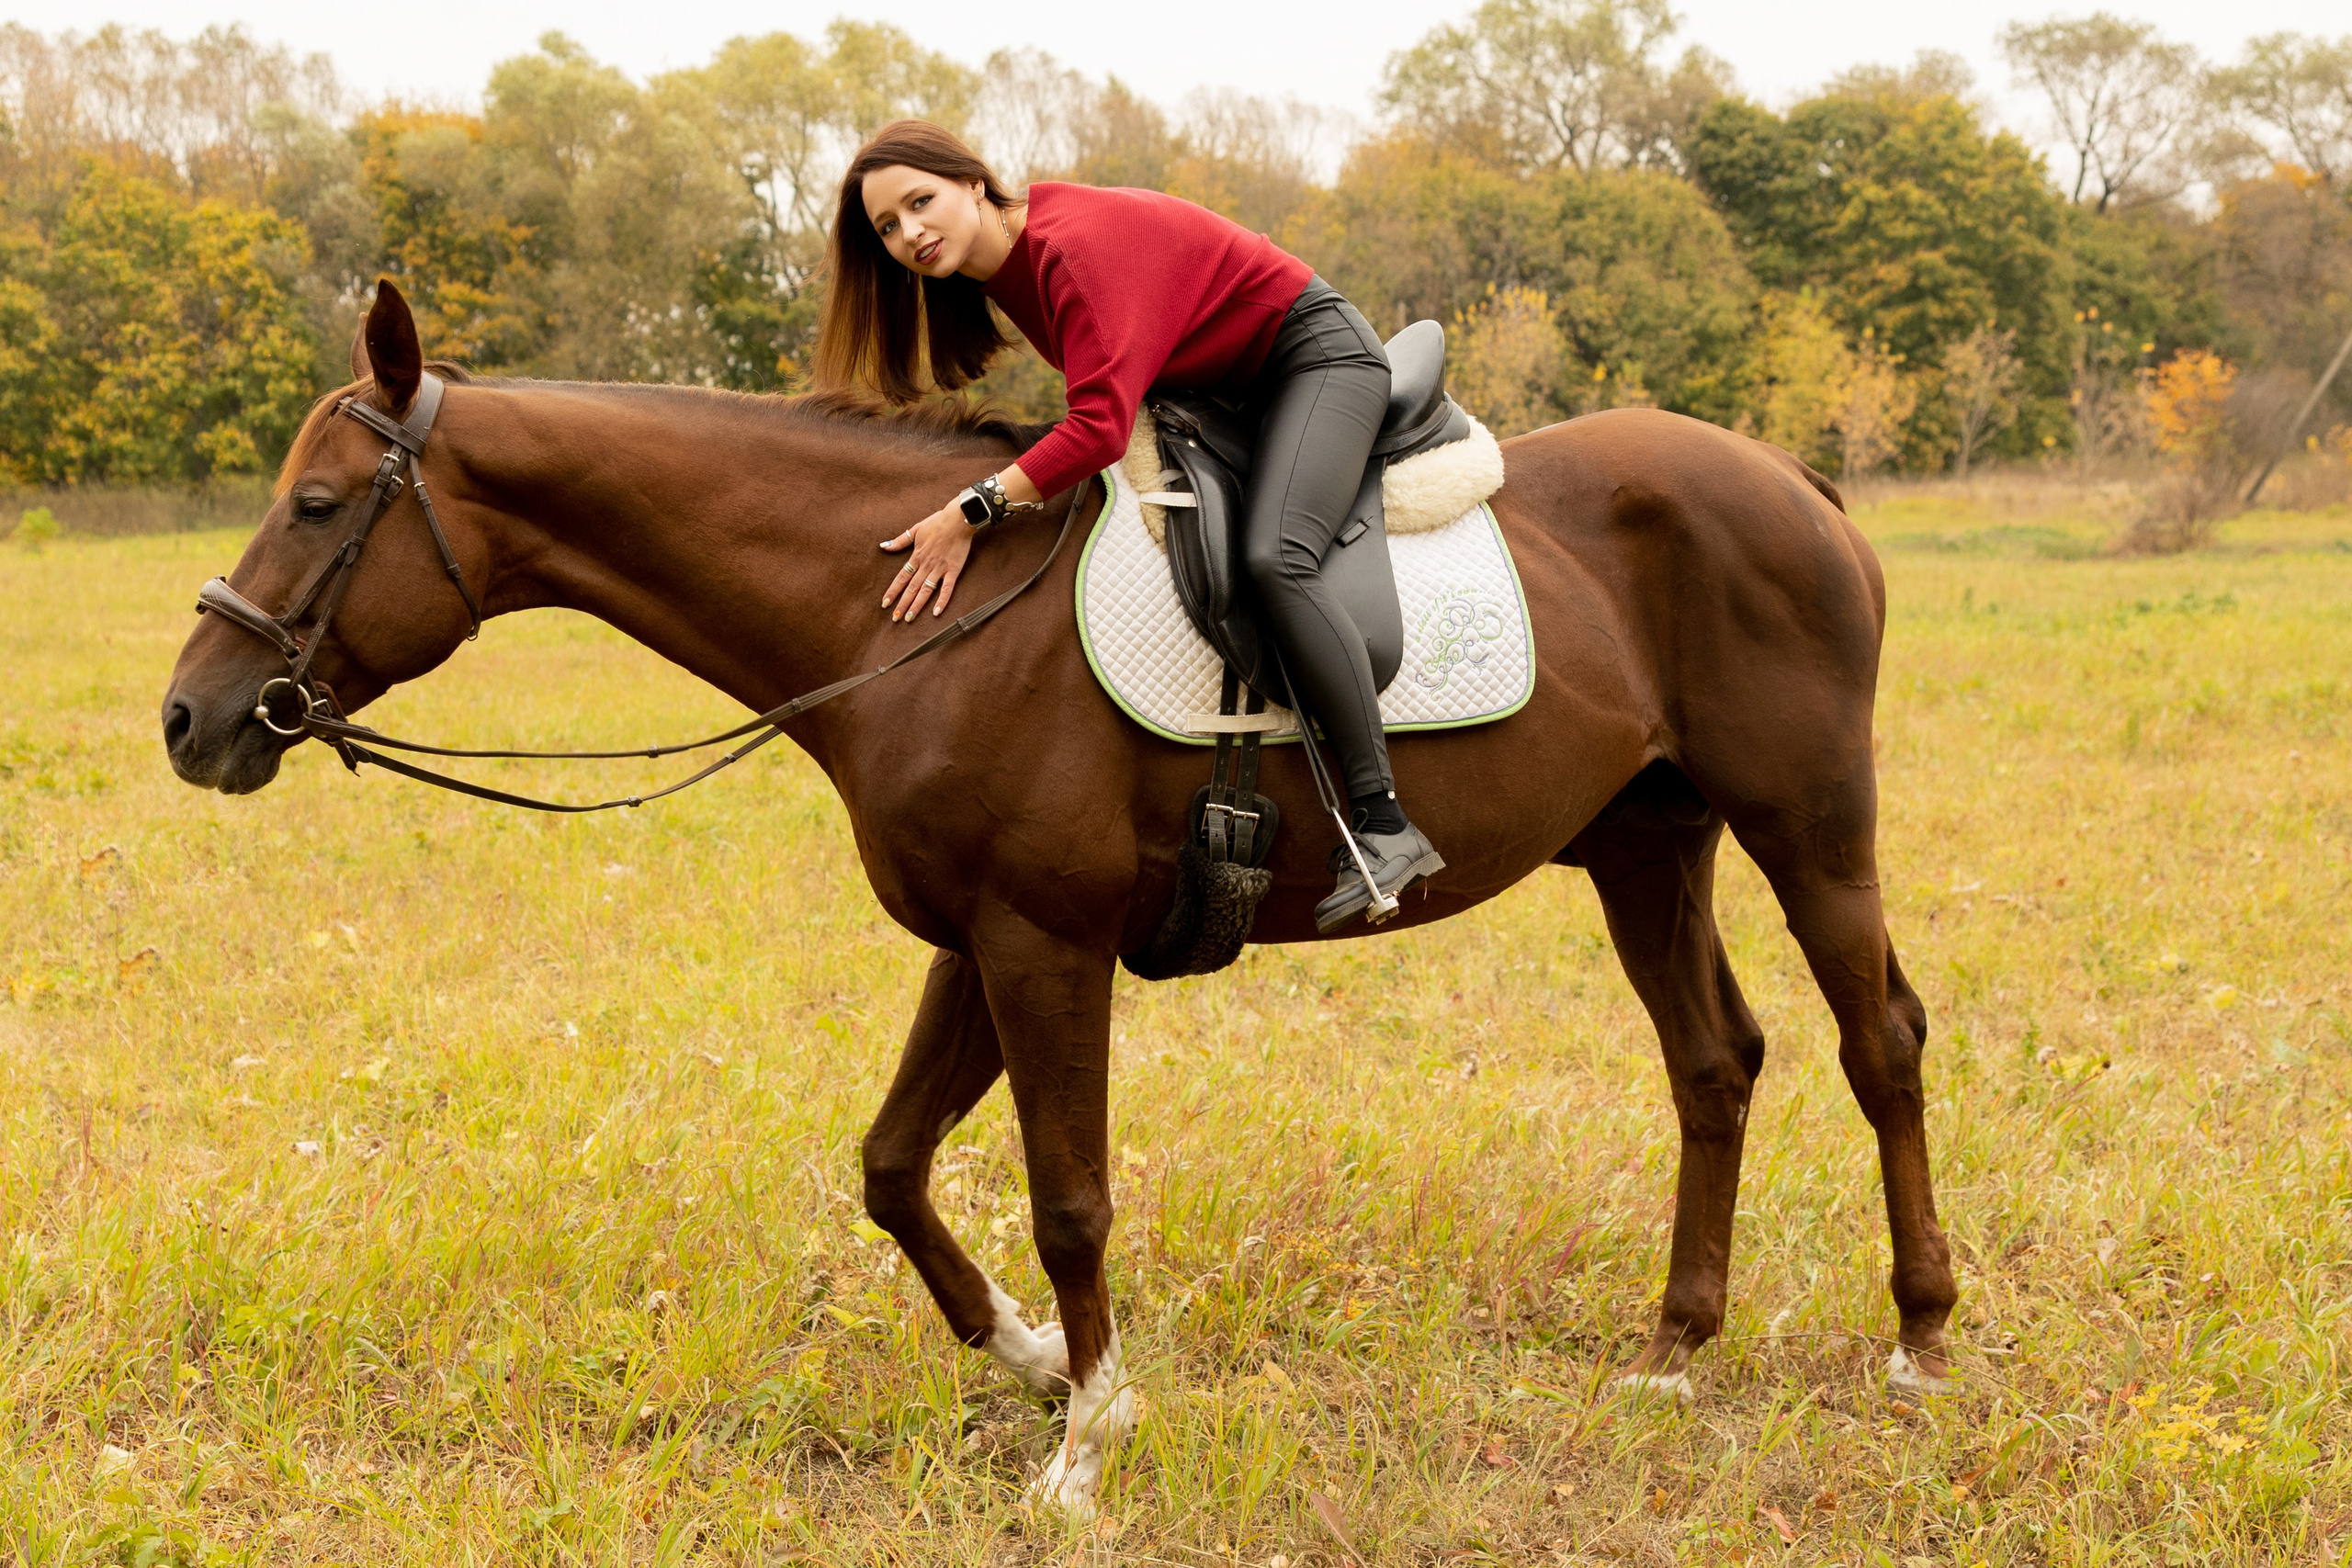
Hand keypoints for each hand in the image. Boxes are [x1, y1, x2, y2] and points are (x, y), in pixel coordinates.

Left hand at [879, 504, 975, 620]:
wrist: (958, 519)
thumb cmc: (937, 522)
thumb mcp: (915, 529)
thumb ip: (900, 541)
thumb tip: (883, 546)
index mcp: (916, 556)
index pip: (901, 578)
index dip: (892, 592)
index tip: (885, 604)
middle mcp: (926, 565)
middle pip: (911, 588)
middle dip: (902, 604)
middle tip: (895, 618)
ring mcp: (940, 569)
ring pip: (926, 591)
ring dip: (917, 605)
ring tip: (909, 618)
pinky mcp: (954, 570)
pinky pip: (947, 588)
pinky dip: (942, 600)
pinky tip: (936, 612)